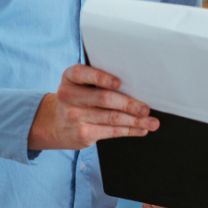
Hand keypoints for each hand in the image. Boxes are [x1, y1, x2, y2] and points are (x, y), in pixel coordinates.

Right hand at [27, 64, 158, 150]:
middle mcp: (69, 96)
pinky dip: (130, 130)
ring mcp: (74, 117)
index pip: (82, 73)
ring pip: (111, 118)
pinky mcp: (82, 134)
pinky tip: (142, 129)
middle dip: (128, 104)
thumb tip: (136, 83)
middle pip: (103, 99)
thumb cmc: (78, 97)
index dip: (101, 77)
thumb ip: (99, 78)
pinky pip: (111, 132)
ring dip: (135, 121)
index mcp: (69, 78)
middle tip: (146, 108)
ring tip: (152, 122)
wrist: (55, 124)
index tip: (119, 82)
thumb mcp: (80, 83)